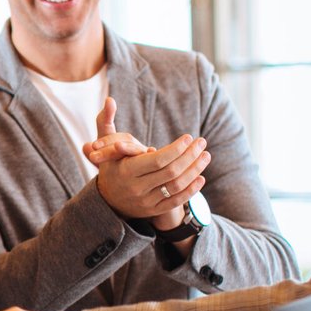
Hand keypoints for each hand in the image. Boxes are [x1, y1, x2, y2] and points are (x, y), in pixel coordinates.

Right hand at [85, 97, 209, 225]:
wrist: (108, 200)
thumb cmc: (111, 165)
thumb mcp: (104, 145)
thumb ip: (105, 122)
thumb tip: (109, 100)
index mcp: (126, 171)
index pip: (157, 160)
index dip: (176, 148)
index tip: (189, 137)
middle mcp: (136, 188)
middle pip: (170, 171)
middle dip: (190, 156)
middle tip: (202, 142)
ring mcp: (146, 201)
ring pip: (176, 186)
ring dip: (195, 170)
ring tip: (205, 156)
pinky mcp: (154, 211)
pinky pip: (176, 201)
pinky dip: (191, 189)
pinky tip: (201, 176)